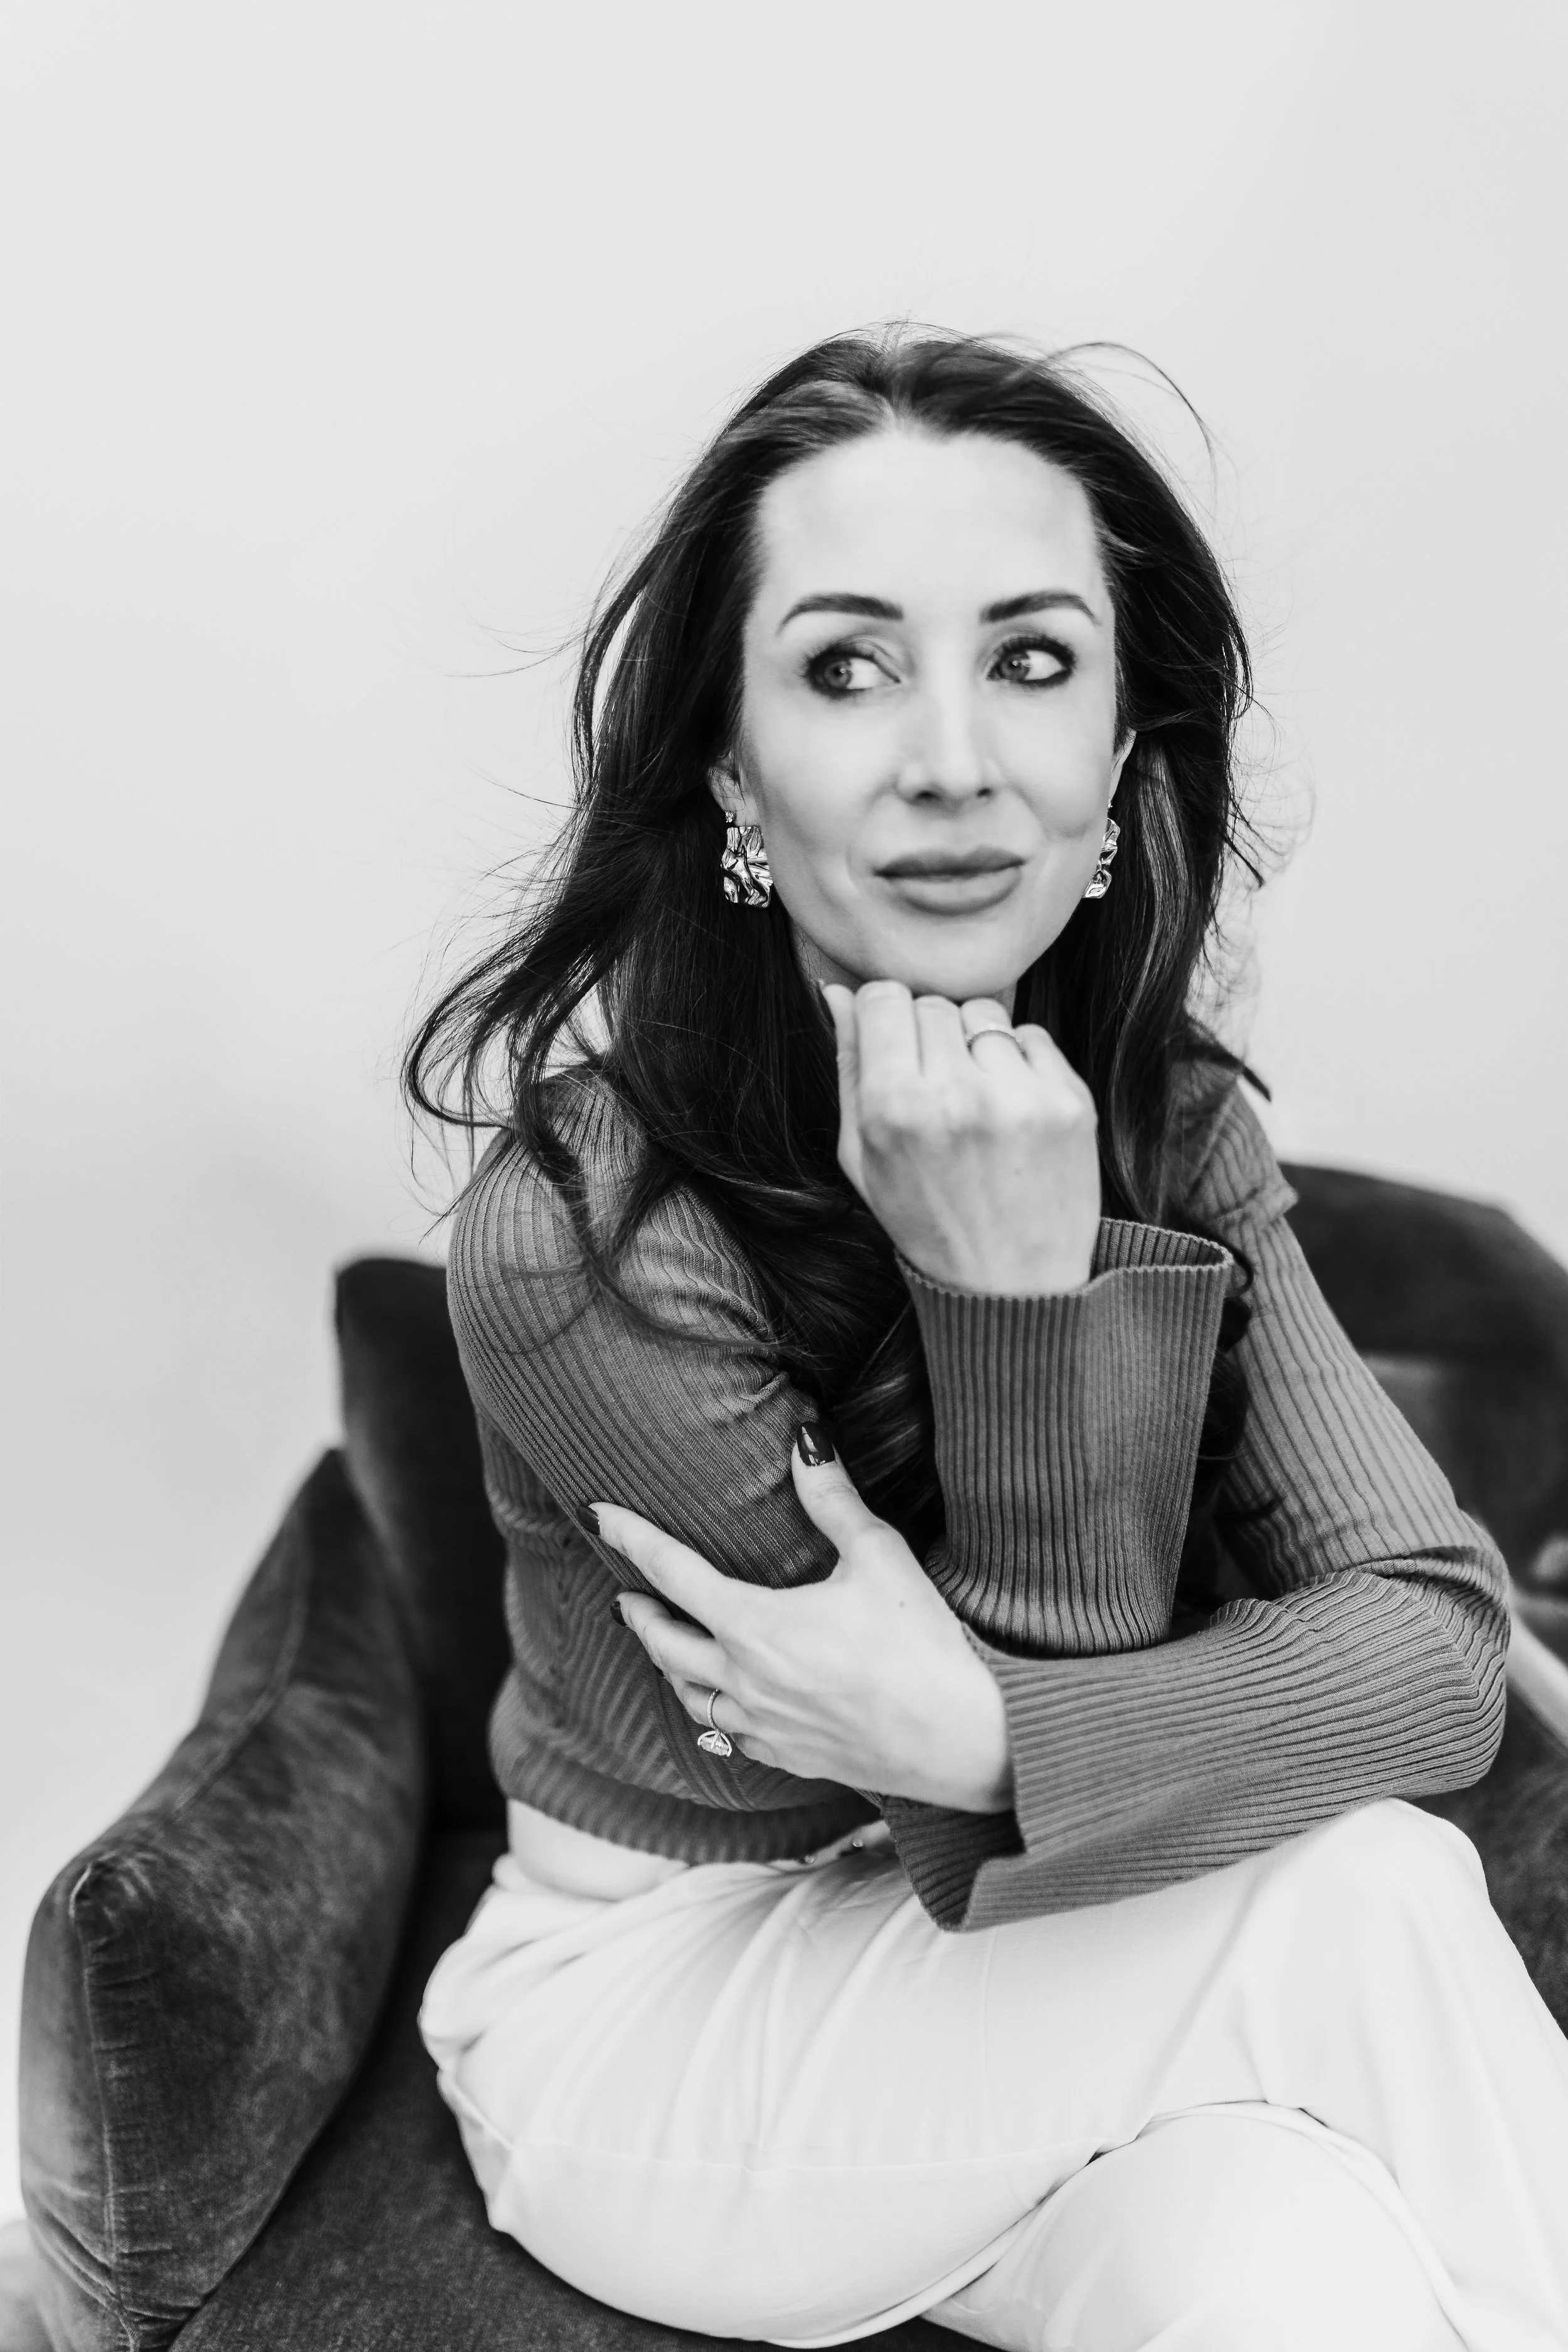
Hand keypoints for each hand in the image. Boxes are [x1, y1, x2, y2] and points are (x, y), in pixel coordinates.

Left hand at [590, 1429, 1013, 1813]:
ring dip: (668, 1666)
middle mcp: (746, 1681)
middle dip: (640, 1616)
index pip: (672, 1573)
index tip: (598, 1514)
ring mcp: (764, 1727)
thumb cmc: (926, 1645)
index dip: (630, 1538)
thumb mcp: (879, 1555)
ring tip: (663, 1645)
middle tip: (625, 1595)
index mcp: (756, 1626)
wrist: (967, 1742)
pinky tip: (719, 1706)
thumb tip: (805, 1438)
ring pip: (689, 1698)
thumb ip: (832, 1497)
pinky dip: (710, 1713)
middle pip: (664, 1645)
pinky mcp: (790, 1758)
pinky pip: (727, 1736)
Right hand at [822, 980, 1099, 1296]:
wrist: (1015, 1285)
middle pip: (934, 1004)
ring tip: (976, 1101)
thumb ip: (849, 1070)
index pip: (885, 998)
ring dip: (976, 1046)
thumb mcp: (863, 1159)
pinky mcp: (1069, 1102)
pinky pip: (1034, 1037)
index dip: (885, 1017)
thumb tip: (840, 992)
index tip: (894, 1045)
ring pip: (986, 1014)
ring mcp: (1020, 1097)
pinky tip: (1012, 1112)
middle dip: (929, 1036)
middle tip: (937, 1089)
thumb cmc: (927, 1221)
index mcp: (894, 1109)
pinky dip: (1020, 1064)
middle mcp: (957, 1096)